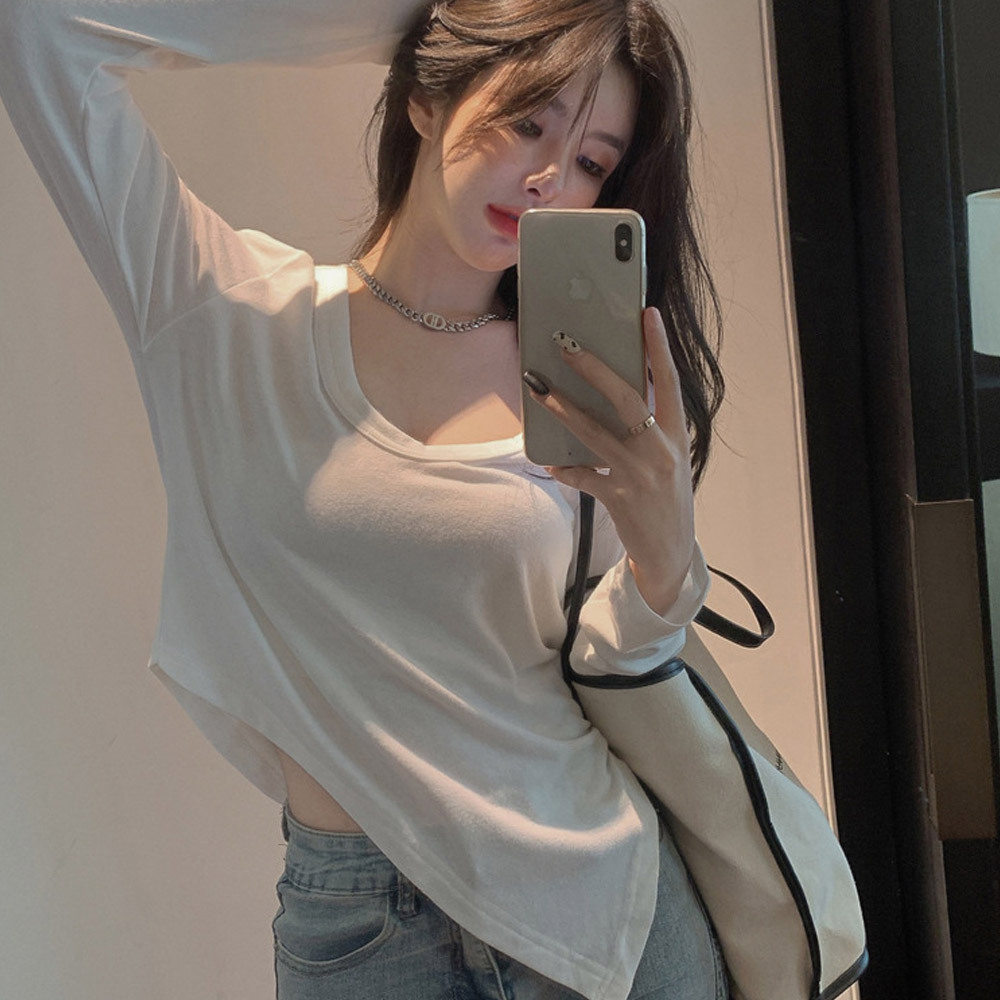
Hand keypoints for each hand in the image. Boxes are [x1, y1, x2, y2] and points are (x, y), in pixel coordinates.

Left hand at [525, 307, 695, 615]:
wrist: (671, 552)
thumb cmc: (666, 498)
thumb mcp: (667, 459)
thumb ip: (647, 429)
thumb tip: (616, 392)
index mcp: (675, 436)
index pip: (669, 382)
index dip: (659, 348)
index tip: (648, 314)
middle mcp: (660, 451)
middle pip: (626, 398)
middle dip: (593, 368)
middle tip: (566, 344)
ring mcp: (639, 475)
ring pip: (596, 432)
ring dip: (564, 409)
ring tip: (539, 388)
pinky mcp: (619, 498)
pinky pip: (583, 477)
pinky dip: (565, 469)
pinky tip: (550, 463)